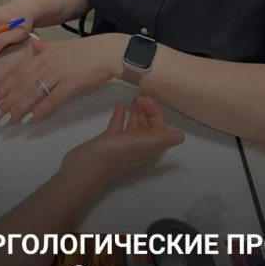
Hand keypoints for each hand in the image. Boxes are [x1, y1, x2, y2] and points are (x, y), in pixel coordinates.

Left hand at [0, 34, 127, 124]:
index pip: (17, 73)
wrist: (108, 52)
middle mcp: (46, 64)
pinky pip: (52, 100)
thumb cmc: (87, 50)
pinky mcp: (71, 85)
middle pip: (21, 85)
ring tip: (7, 120)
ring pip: (32, 94)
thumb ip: (44, 47)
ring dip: (18, 108)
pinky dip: (40, 111)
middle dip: (6, 102)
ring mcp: (58, 74)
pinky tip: (30, 120)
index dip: (3, 87)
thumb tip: (33, 44)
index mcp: (42, 55)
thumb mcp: (61, 45)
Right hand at [61, 95, 183, 188]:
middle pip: (147, 127)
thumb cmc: (111, 155)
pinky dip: (120, 116)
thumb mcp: (137, 145)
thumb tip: (182, 137)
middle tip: (140, 96)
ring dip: (135, 113)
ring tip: (133, 99)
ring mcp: (121, 146)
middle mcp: (136, 147)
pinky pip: (117, 127)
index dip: (155, 114)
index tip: (146, 99)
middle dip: (146, 111)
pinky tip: (119, 106)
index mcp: (146, 148)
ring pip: (133, 127)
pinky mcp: (107, 143)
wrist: (82, 169)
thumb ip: (159, 139)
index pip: (158, 129)